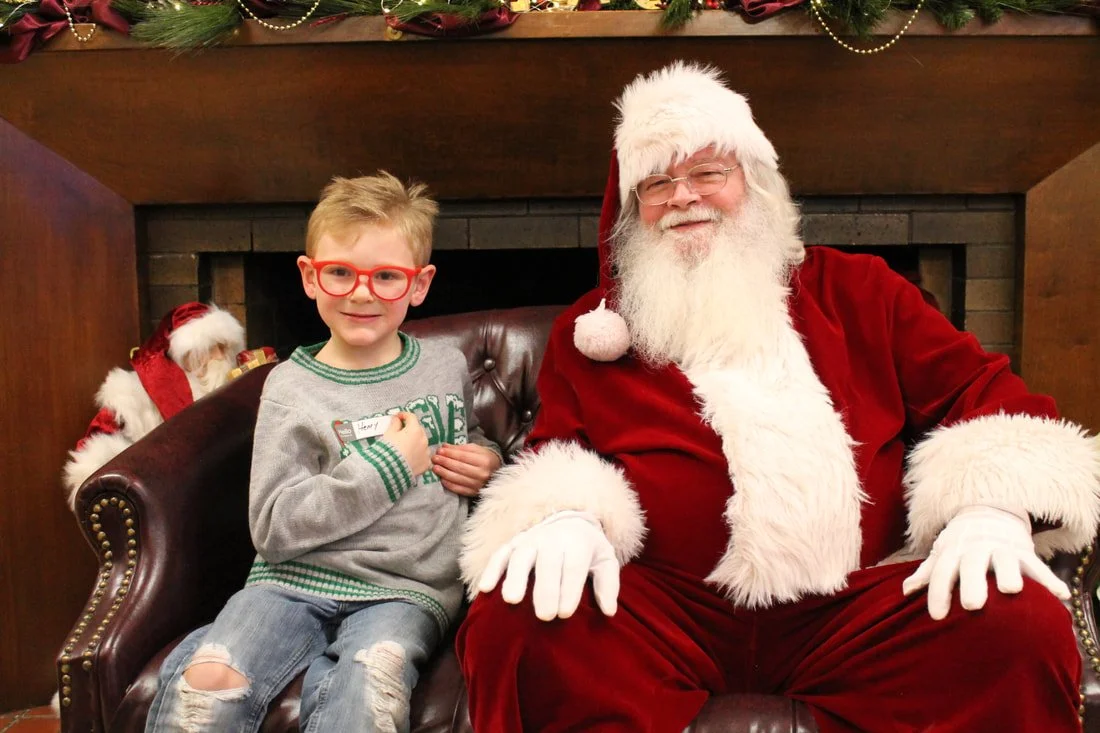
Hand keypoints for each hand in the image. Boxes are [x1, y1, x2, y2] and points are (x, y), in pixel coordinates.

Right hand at [383, 412, 430, 475]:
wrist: (390, 470)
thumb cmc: (388, 450)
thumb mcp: (388, 434)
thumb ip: (394, 424)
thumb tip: (396, 419)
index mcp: (415, 430)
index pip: (411, 417)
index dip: (403, 415)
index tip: (398, 417)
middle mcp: (424, 440)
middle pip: (418, 430)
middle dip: (410, 429)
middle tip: (401, 432)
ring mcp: (426, 452)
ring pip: (422, 443)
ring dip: (415, 443)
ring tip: (405, 447)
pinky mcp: (426, 464)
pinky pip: (423, 456)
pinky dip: (418, 455)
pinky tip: (410, 458)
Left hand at [432, 443, 501, 496]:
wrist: (496, 473)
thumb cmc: (484, 458)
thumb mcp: (476, 449)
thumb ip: (460, 448)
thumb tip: (444, 447)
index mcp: (484, 460)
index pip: (463, 456)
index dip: (450, 453)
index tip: (439, 450)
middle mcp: (482, 473)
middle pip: (459, 467)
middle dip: (445, 462)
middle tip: (434, 458)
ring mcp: (478, 485)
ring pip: (458, 479)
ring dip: (444, 473)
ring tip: (435, 468)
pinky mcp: (474, 492)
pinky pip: (459, 489)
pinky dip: (449, 484)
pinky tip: (442, 479)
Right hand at [478, 510, 619, 621]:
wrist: (570, 520)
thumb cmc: (588, 550)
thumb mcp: (605, 561)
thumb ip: (608, 585)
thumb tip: (609, 611)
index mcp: (578, 543)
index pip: (573, 566)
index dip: (569, 589)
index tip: (565, 614)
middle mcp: (553, 538)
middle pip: (548, 563)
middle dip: (545, 589)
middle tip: (544, 616)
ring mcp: (531, 539)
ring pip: (521, 556)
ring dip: (515, 577)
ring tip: (512, 600)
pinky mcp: (514, 542)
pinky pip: (501, 554)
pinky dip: (492, 569)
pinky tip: (485, 588)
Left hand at [902, 505, 1069, 620]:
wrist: (988, 510)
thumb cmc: (961, 541)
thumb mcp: (942, 553)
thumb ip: (927, 572)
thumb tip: (906, 591)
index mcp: (953, 551)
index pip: (942, 572)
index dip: (938, 593)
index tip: (937, 617)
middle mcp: (975, 548)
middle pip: (972, 565)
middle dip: (972, 584)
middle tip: (972, 605)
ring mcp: (1000, 548)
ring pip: (1004, 560)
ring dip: (1009, 574)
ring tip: (1012, 591)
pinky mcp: (1023, 550)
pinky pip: (1037, 565)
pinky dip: (1049, 579)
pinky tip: (1060, 595)